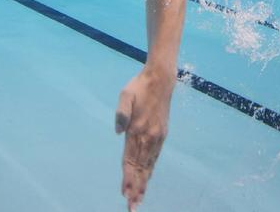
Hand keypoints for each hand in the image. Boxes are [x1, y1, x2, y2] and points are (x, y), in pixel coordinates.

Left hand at [115, 66, 175, 209]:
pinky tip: (148, 179)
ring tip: (139, 199)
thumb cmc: (139, 87)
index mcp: (138, 129)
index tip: (125, 194)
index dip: (128, 178)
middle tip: (133, 207)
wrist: (160, 80)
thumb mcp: (125, 95)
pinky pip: (155, 158)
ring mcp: (157, 137)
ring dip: (143, 183)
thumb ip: (121, 113)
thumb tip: (118, 131)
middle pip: (140, 168)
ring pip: (149, 166)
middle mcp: (149, 137)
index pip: (131, 160)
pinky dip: (150, 171)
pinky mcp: (162, 135)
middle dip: (136, 189)